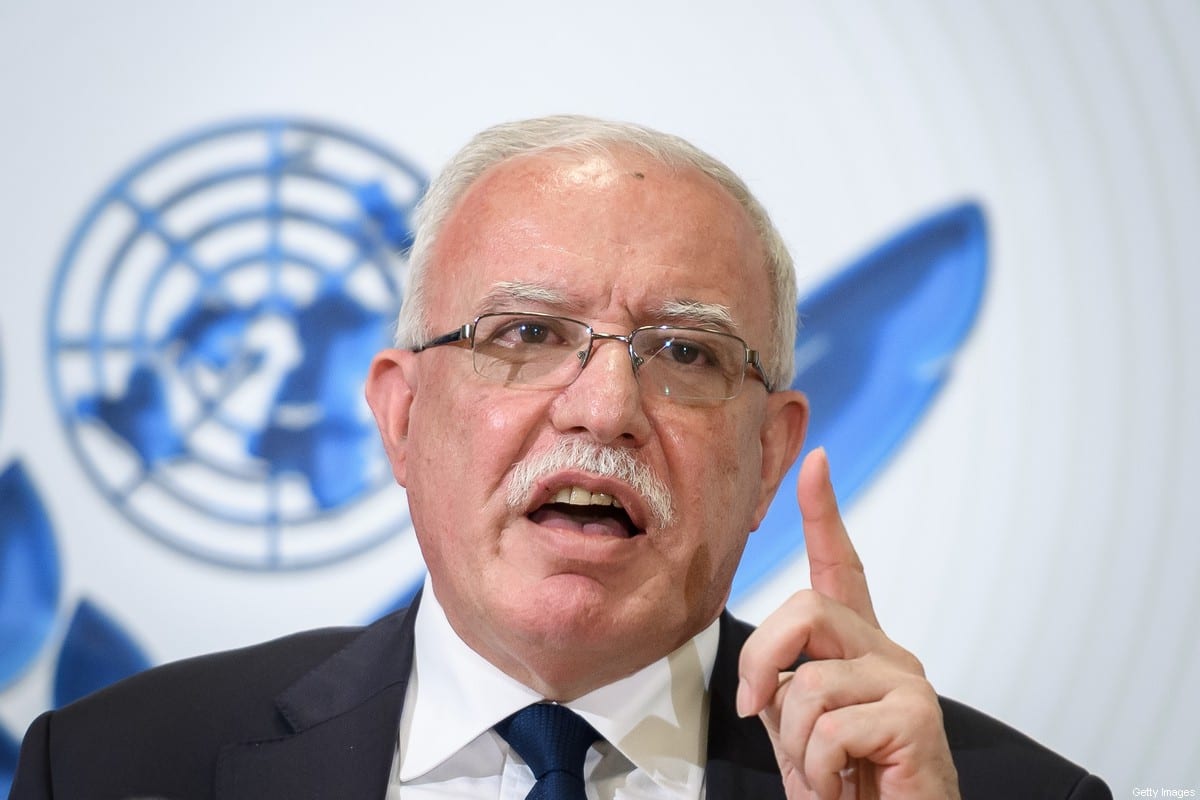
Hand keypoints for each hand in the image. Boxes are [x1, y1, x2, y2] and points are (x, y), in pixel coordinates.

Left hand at [736, 448, 959, 798]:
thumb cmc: (845, 785)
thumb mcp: (797, 728)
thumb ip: (782, 684)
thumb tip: (763, 674)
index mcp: (858, 649)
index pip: (841, 567)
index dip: (825, 514)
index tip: (815, 462)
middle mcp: (889, 653)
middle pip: (807, 609)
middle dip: (762, 661)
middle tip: (755, 711)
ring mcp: (907, 682)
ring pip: (810, 679)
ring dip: (795, 741)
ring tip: (823, 773)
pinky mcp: (917, 717)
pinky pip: (830, 726)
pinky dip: (817, 768)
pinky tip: (841, 784)